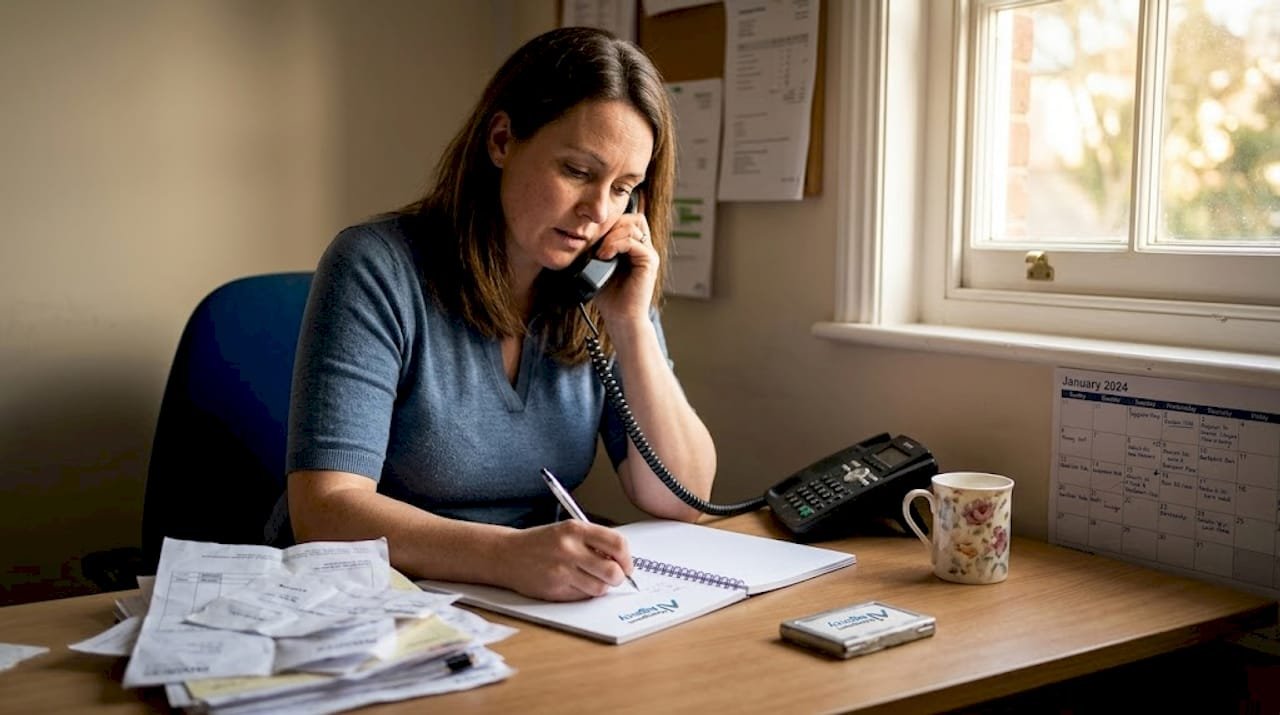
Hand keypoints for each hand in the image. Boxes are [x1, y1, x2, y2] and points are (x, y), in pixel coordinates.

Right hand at [498, 520, 634, 600]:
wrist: (507, 554)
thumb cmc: (542, 543)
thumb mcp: (568, 531)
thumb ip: (595, 542)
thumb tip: (623, 561)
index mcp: (576, 529)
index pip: (617, 544)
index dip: (627, 558)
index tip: (626, 565)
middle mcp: (569, 549)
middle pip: (613, 571)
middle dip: (618, 577)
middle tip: (613, 577)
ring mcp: (561, 571)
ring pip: (599, 588)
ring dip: (600, 586)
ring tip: (588, 578)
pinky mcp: (555, 590)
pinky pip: (582, 597)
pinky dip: (583, 593)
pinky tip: (572, 583)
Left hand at [590, 209, 657, 326]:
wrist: (620, 318)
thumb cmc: (609, 296)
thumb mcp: (598, 267)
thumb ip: (597, 248)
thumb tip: (584, 233)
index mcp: (634, 248)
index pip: (628, 221)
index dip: (612, 223)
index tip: (595, 238)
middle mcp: (644, 249)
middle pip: (634, 218)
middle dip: (613, 225)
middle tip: (598, 243)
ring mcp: (648, 254)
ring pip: (634, 226)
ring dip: (612, 235)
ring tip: (600, 253)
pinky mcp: (649, 262)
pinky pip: (634, 242)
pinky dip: (616, 245)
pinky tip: (605, 256)